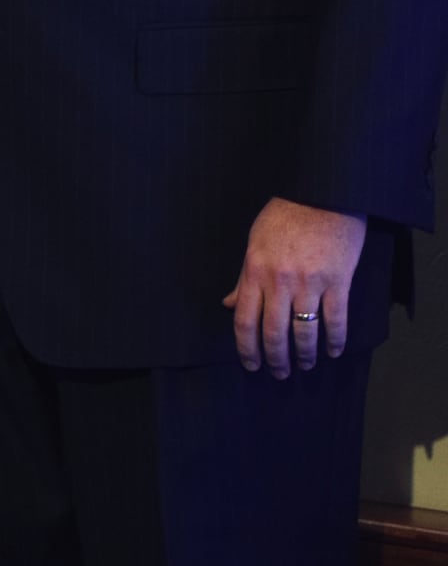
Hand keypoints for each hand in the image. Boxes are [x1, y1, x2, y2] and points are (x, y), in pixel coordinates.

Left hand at [223, 198, 366, 376]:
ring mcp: (310, 282)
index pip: (244, 320)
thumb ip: (243, 277)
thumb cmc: (285, 214)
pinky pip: (336, 320)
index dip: (247, 348)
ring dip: (305, 355)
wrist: (323, 192)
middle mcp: (279, 281)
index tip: (251, 365)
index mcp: (254, 270)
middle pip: (273, 333)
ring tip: (305, 365)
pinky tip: (333, 351)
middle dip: (275, 359)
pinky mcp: (338, 281)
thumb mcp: (255, 241)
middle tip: (279, 373)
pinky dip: (335, 340)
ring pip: (304, 332)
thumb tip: (228, 303)